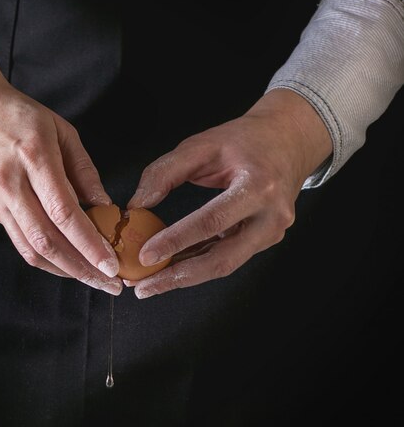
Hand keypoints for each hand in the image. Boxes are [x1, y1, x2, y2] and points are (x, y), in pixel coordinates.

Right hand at [0, 28, 121, 294]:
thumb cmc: (12, 111)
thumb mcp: (59, 128)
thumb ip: (83, 169)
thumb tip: (105, 205)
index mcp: (34, 156)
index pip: (64, 212)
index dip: (90, 244)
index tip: (112, 264)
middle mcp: (12, 183)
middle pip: (48, 240)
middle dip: (82, 268)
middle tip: (110, 284)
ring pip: (31, 248)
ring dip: (65, 271)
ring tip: (93, 280)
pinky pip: (19, 242)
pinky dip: (45, 259)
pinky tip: (65, 265)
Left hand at [126, 89, 332, 298]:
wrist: (289, 139)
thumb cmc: (245, 139)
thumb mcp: (202, 144)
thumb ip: (165, 172)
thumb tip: (137, 204)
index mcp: (258, 186)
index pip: (211, 221)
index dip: (176, 241)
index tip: (145, 255)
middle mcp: (271, 216)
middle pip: (221, 260)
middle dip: (177, 277)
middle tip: (143, 287)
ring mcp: (272, 232)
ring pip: (223, 265)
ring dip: (184, 276)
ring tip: (150, 283)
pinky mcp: (264, 239)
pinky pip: (227, 257)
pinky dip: (197, 264)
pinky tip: (171, 269)